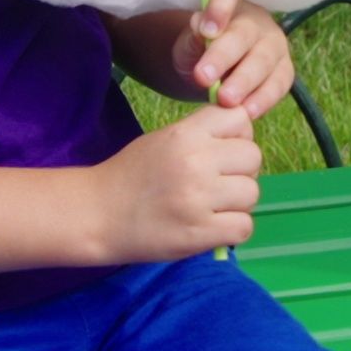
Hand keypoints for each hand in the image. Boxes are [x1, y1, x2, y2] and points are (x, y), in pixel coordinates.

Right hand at [100, 100, 260, 261]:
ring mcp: (199, 198)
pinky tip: (214, 228)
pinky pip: (244, 227)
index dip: (238, 135)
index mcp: (185, 134)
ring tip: (214, 208)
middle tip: (220, 184)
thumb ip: (201, 135)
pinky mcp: (200, 232)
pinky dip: (233, 230)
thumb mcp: (163, 140)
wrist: (97, 214)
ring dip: (238, 203)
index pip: (239, 118)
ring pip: (252, 193)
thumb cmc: (131, 175)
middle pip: (252, 157)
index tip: (224, 151)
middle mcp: (196, 161)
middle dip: (241, 171)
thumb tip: (243, 138)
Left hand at [174, 0, 294, 116]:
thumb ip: (192, 36)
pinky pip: (279, 83)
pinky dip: (264, 99)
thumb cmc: (202, 51)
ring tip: (226, 101)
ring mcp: (274, 45)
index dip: (219, 6)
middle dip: (224, 57)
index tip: (205, 29)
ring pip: (264, 60)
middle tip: (203, 78)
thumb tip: (200, 25)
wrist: (217, 73)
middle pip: (245, 34)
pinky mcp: (284, 70)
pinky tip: (248, 112)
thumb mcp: (188, 43)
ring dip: (245, 82)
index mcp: (231, 3)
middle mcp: (257, 20)